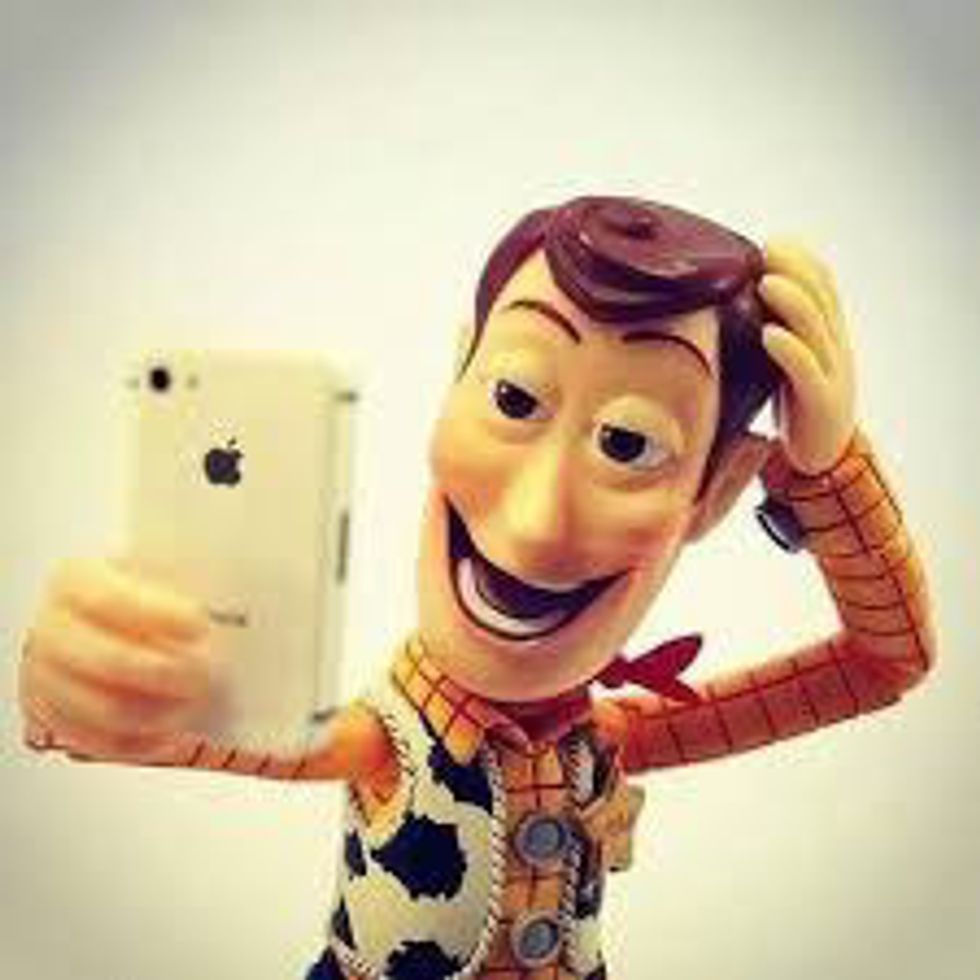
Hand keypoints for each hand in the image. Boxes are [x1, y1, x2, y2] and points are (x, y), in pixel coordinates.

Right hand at [19, 558, 215, 761]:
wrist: (106, 622)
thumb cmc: (143, 595)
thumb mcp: (156, 572)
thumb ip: (182, 581)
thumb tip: (229, 600)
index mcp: (74, 581)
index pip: (109, 599)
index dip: (157, 614)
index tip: (200, 624)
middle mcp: (52, 629)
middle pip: (109, 661)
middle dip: (166, 672)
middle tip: (207, 672)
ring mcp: (46, 677)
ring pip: (106, 709)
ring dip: (161, 711)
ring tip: (196, 702)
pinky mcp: (55, 718)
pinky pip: (99, 743)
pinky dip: (142, 742)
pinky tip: (173, 733)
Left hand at [759, 240, 856, 473]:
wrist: (823, 462)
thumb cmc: (797, 407)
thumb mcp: (786, 363)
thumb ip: (774, 333)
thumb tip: (733, 301)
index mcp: (828, 337)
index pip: (824, 287)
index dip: (804, 261)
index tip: (775, 241)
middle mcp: (835, 349)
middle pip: (821, 300)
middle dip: (797, 270)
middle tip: (768, 249)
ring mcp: (832, 375)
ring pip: (817, 330)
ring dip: (792, 302)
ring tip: (767, 281)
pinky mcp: (822, 403)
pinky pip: (807, 372)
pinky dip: (789, 350)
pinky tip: (769, 335)